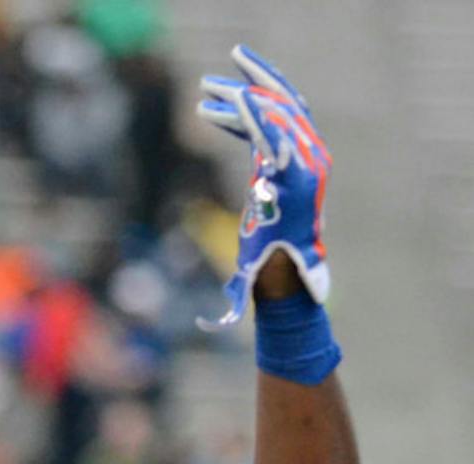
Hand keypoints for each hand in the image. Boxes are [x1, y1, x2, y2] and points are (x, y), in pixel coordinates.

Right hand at [197, 45, 330, 326]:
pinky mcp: (287, 159)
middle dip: (245, 97)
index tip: (233, 100)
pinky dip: (243, 117)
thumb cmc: (266, 273)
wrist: (293, 268)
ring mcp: (299, 159)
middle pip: (279, 114)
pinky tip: (212, 114)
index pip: (275, 140)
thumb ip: (234, 300)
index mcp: (293, 186)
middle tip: (211, 88)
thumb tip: (213, 325)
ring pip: (276, 112)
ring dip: (243, 99)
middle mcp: (304, 165)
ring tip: (209, 94)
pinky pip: (268, 126)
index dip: (253, 118)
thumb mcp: (247, 278)